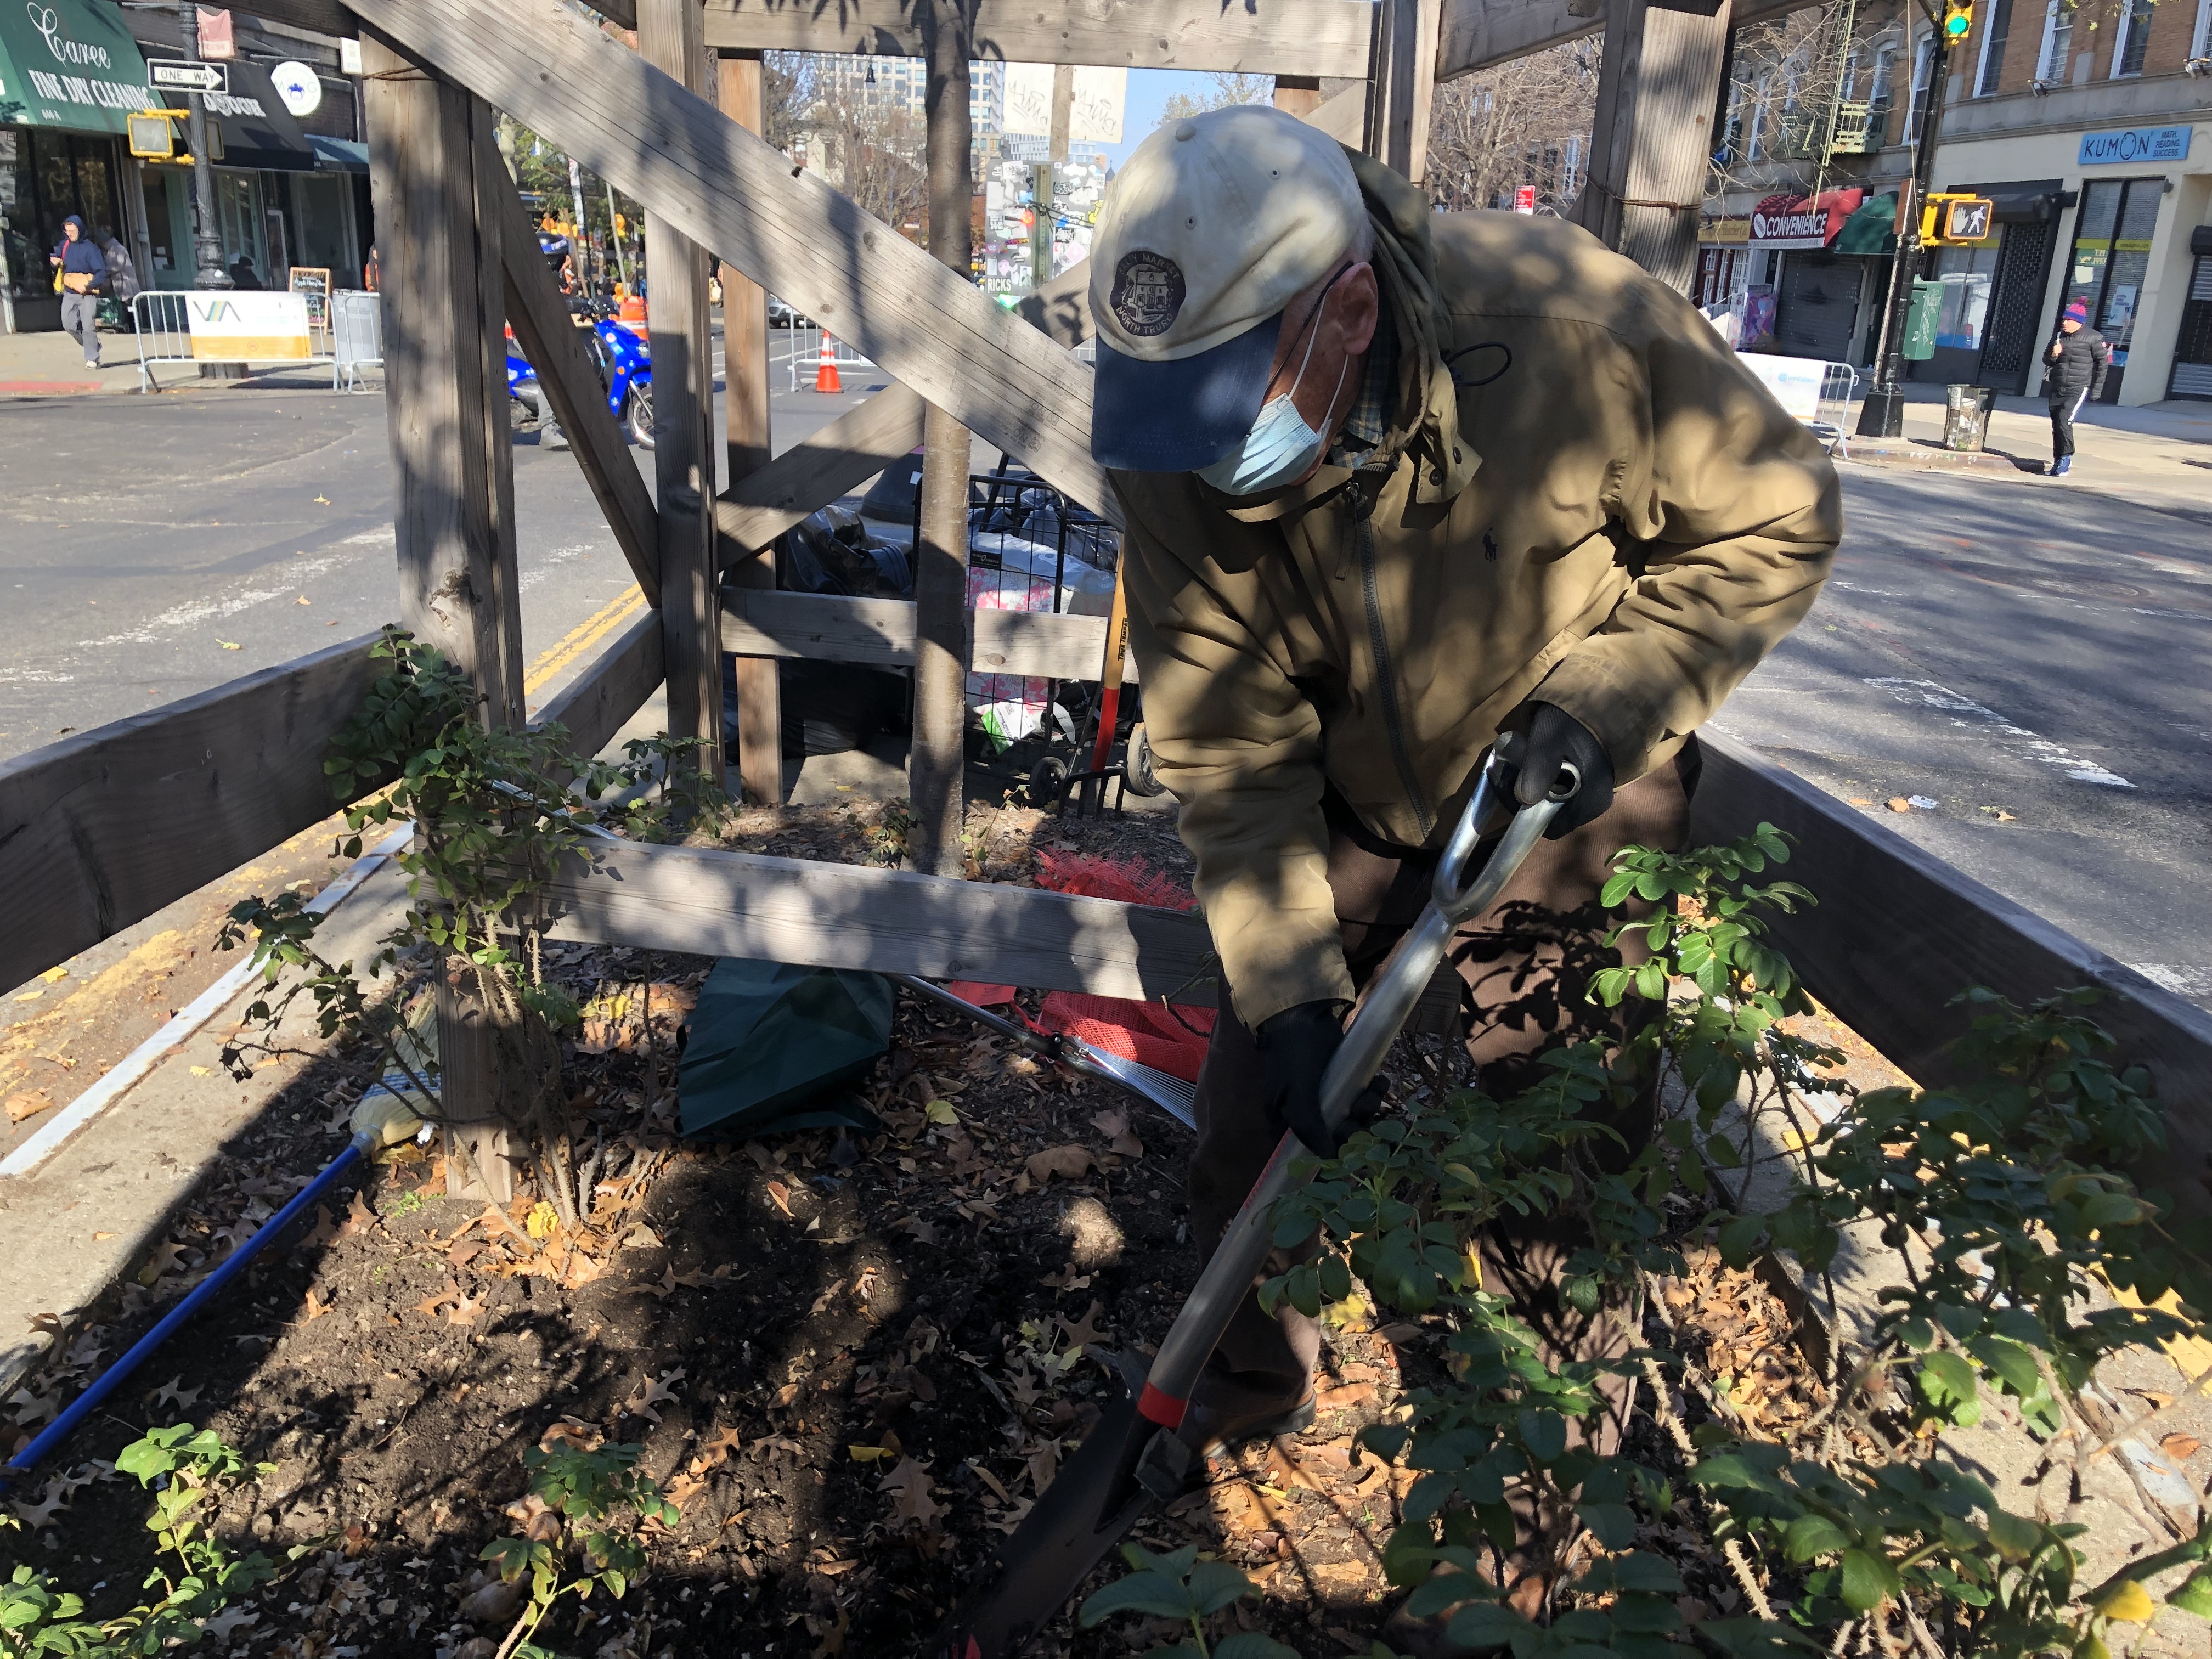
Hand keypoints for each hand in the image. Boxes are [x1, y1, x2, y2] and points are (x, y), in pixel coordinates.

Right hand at [1254, 1001, 1385, 1158]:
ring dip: (1369, 1108)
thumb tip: (1327, 1158)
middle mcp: (1306, 1114)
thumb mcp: (1297, 1090)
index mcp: (1287, 1121)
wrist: (1305, 1012)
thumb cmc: (1294, 1052)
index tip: (1349, 1157)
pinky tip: (1380, 1080)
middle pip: (1335, 1139)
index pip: (1305, 1154)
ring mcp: (1326, 1099)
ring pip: (1353, 1119)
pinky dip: (1374, 1093)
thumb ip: (1308, 1125)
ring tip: (1375, 1089)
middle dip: (1355, 1128)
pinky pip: (1361, 1099)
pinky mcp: (1343, 1083)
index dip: (1328, 1161)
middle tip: (1361, 1110)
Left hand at [1500, 702, 1613, 839]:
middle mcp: (1593, 804)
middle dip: (1521, 793)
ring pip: (1549, 800)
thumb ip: (1540, 766)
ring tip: (1517, 756)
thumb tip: (1525, 799)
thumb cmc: (1576, 717)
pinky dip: (1539, 775)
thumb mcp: (1552, 736)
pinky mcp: (1584, 781)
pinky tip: (1531, 755)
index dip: (1521, 810)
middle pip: (1547, 814)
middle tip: (1505, 765)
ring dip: (1528, 782)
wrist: (1600, 697)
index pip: (1548, 826)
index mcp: (1591, 801)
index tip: (1503, 782)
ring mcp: (1589, 793)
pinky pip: (1555, 788)